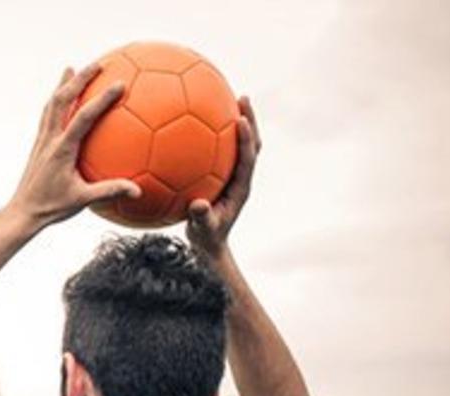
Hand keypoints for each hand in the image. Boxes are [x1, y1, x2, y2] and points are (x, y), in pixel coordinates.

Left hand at [8, 64, 140, 228]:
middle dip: (80, 78)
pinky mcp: (39, 144)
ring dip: (63, 85)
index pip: (83, 117)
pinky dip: (56, 100)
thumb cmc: (52, 208)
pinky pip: (47, 115)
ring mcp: (42, 140)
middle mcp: (49, 139)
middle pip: (61, 99)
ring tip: (73, 69)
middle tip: (99, 64)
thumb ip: (109, 192)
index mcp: (62, 150)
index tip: (120, 84)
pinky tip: (62, 98)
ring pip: (51, 104)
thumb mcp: (82, 201)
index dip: (101, 99)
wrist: (22, 212)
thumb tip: (137, 191)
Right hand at [187, 96, 262, 258]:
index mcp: (240, 187)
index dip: (246, 139)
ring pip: (239, 143)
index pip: (248, 158)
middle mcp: (241, 177)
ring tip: (227, 98)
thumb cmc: (207, 237)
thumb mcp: (203, 230)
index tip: (240, 119)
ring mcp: (234, 175)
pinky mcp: (223, 175)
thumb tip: (198, 205)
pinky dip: (216, 133)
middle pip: (251, 143)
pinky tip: (197, 120)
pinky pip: (221, 149)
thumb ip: (202, 218)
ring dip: (237, 121)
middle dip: (249, 119)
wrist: (210, 244)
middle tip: (241, 97)